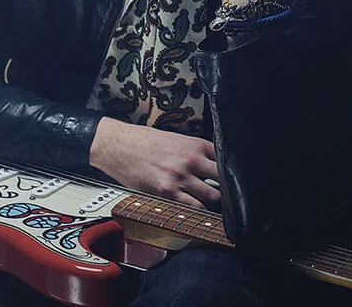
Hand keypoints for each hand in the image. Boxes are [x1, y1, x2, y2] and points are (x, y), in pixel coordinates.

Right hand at [89, 117, 219, 207]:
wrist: (117, 145)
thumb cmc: (144, 142)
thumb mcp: (177, 139)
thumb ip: (196, 151)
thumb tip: (213, 163)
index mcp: (196, 145)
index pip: (226, 161)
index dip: (232, 173)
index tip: (234, 181)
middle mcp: (191, 160)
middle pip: (223, 180)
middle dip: (226, 188)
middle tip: (228, 196)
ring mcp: (180, 177)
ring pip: (211, 196)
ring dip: (213, 201)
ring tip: (216, 206)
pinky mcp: (166, 192)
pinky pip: (191, 207)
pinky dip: (197, 211)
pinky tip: (200, 212)